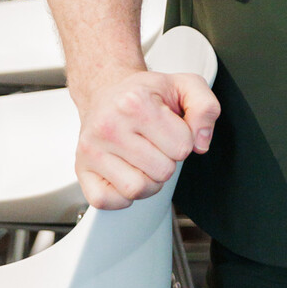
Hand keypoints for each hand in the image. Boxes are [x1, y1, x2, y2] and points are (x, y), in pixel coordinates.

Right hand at [73, 68, 220, 209]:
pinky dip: (122, 196)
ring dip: (148, 180)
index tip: (171, 128)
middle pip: (162, 171)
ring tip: (143, 160)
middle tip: (155, 144)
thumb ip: (205, 108)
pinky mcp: (81, 170)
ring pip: (138, 189)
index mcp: (135, 102)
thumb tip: (201, 143)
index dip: (184, 140)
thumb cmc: (145, 93)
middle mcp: (109, 126)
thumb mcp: (184, 86)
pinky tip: (125, 173)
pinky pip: (109, 201)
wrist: (107, 90)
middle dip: (167, 160)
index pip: (183, 147)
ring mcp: (92, 150)